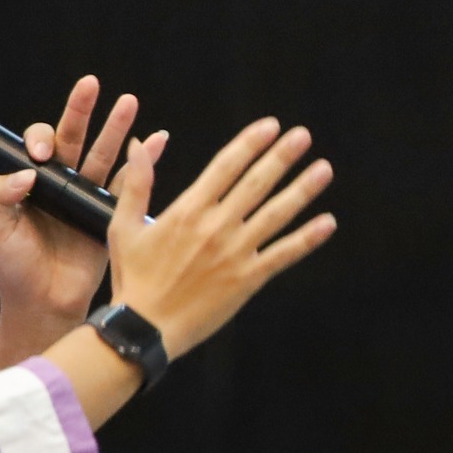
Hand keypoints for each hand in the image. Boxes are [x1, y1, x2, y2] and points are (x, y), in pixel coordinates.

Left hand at [0, 76, 167, 363]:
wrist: (46, 300)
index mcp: (31, 182)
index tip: (43, 154)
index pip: (39, 146)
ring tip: (129, 102)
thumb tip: (27, 174)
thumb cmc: (15, 267)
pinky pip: (131, 182)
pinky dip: (146, 160)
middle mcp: (60, 182)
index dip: (42, 140)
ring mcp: (87, 195)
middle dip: (83, 110)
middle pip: (74, 137)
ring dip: (118, 128)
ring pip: (104, 153)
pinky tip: (157, 140)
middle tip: (91, 84)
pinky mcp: (112, 211)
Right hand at [106, 118, 335, 358]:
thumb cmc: (134, 277)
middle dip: (282, 157)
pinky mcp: (249, 278)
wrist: (145, 327)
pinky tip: (328, 222)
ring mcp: (236, 252)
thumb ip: (137, 182)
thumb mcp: (123, 225)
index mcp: (188, 210)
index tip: (272, 125)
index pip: (226, 166)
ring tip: (324, 169)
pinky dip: (308, 238)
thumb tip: (141, 142)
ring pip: (276, 214)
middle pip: (256, 183)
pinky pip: (284, 254)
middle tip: (303, 136)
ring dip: (303, 190)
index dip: (251, 143)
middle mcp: (216, 226)